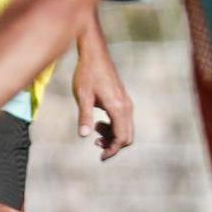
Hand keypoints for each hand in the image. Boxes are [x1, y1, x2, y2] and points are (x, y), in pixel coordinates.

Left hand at [71, 37, 134, 158]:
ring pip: (126, 129)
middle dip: (114, 145)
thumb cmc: (87, 74)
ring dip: (113, 136)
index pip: (122, 138)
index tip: (101, 157)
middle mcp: (126, 106)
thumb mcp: (82, 96)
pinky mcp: (123, 99)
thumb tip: (84, 136)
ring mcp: (126, 103)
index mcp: (118, 107)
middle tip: (96, 145)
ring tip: (95, 132)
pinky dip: (114, 127)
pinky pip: (124, 120)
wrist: (94, 55)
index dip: (113, 150)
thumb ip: (84, 116)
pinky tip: (98, 123)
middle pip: (128, 136)